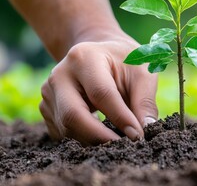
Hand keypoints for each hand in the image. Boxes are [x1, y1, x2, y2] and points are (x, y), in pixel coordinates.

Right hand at [40, 35, 157, 144]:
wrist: (101, 53)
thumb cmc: (125, 61)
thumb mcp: (142, 72)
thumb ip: (144, 100)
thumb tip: (147, 129)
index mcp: (84, 57)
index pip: (101, 94)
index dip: (120, 118)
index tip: (138, 135)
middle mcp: (60, 74)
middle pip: (72, 115)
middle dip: (100, 137)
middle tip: (124, 146)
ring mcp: (49, 92)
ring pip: (67, 128)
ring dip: (93, 140)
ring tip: (118, 139)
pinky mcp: (47, 107)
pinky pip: (63, 132)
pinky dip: (84, 138)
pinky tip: (102, 133)